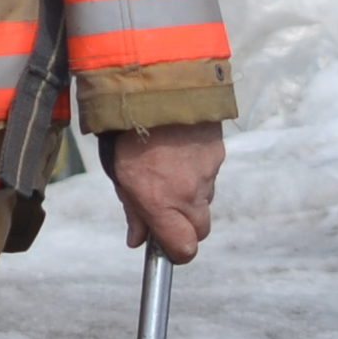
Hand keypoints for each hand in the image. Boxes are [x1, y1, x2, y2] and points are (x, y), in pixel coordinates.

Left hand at [104, 121, 223, 262]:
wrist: (153, 87)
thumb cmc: (126, 131)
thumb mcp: (119, 174)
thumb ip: (133, 210)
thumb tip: (138, 240)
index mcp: (160, 201)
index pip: (184, 249)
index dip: (176, 251)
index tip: (167, 246)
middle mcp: (189, 193)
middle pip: (200, 230)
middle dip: (185, 226)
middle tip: (166, 207)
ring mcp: (208, 173)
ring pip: (206, 200)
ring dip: (191, 194)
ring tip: (168, 168)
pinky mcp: (218, 153)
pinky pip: (211, 174)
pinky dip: (198, 170)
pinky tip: (179, 151)